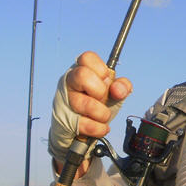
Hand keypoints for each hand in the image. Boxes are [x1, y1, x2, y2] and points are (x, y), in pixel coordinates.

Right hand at [48, 51, 131, 173]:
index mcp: (82, 69)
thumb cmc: (97, 103)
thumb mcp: (113, 92)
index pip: (87, 57)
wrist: (82, 127)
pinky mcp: (64, 118)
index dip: (101, 70)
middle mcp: (70, 81)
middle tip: (103, 98)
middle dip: (100, 91)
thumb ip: (121, 87)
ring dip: (102, 113)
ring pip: (84, 103)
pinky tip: (102, 127)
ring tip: (104, 116)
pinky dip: (98, 128)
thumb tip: (119, 90)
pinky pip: (83, 123)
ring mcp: (65, 99)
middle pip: (82, 75)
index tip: (106, 81)